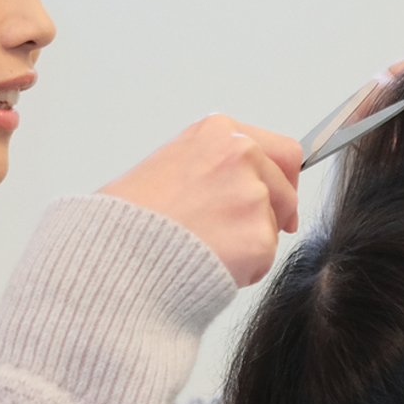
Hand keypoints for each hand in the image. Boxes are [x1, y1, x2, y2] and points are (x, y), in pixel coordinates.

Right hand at [100, 115, 301, 286]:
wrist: (117, 252)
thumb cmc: (130, 217)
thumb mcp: (169, 163)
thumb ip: (213, 165)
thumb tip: (245, 183)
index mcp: (219, 133)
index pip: (283, 152)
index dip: (282, 180)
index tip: (278, 198)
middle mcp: (242, 155)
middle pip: (286, 190)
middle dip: (272, 215)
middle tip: (242, 236)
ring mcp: (252, 196)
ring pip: (273, 227)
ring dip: (249, 244)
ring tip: (205, 250)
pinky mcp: (258, 237)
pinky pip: (264, 259)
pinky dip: (244, 270)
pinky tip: (208, 265)